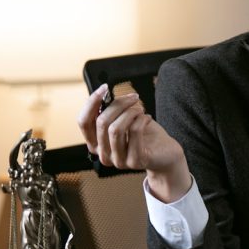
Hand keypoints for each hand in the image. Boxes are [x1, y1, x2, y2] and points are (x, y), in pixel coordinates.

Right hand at [76, 84, 190, 200]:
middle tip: (133, 97)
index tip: (105, 87)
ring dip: (131, 112)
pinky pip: (134, 132)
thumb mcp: (123, 120)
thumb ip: (111, 111)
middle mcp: (103, 154)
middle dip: (119, 104)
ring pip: (116, 128)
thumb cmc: (143, 134)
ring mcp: (118, 160)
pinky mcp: (135, 161)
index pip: (83, 122)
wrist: (165, 153)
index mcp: (96, 144)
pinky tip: (148, 118)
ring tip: (141, 110)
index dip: (91, 102)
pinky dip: (142, 119)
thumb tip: (104, 93)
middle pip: (101, 122)